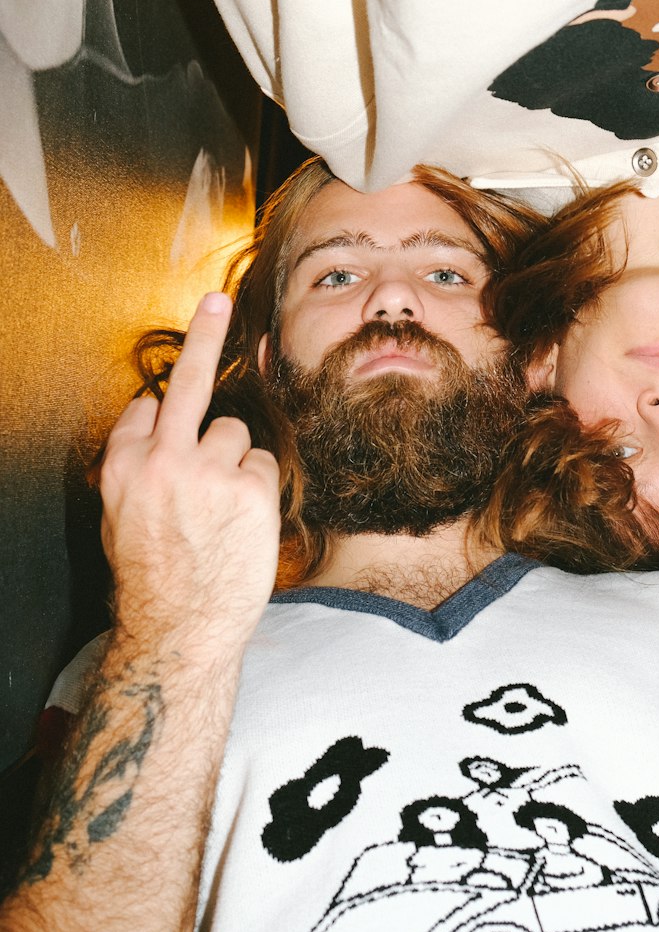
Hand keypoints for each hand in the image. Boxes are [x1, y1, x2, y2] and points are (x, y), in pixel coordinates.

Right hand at [99, 293, 279, 654]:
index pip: (146, 409)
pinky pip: (264, 464)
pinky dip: (260, 487)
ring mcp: (206, 470)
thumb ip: (141, 470)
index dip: (167, 416)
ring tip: (223, 511)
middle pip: (186, 383)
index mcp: (121, 467)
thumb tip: (164, 431)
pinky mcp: (248, 487)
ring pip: (237, 434)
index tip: (175, 380)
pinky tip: (244, 521)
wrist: (178, 628)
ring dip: (237, 463)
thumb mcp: (122, 519)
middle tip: (216, 302)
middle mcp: (160, 459)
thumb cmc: (153, 580)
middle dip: (203, 337)